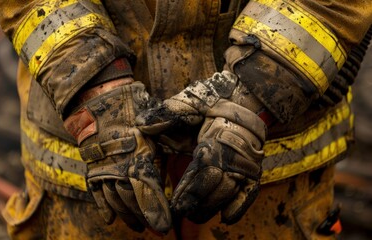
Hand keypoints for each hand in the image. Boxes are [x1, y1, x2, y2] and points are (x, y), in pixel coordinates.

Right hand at [64, 80, 170, 232]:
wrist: (100, 100)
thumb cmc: (132, 110)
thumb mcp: (152, 126)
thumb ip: (164, 145)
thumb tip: (183, 155)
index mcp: (137, 155)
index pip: (147, 190)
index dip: (156, 209)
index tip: (167, 225)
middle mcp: (119, 166)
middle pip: (131, 201)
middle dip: (145, 218)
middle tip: (158, 230)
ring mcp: (103, 169)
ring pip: (115, 201)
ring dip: (128, 216)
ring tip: (138, 227)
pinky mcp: (93, 168)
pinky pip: (96, 193)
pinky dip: (103, 207)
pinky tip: (110, 219)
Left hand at [137, 71, 266, 223]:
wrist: (243, 97)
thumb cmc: (211, 101)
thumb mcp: (188, 103)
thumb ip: (166, 114)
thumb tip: (140, 124)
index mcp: (216, 137)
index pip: (203, 169)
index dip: (190, 188)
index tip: (176, 204)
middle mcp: (233, 153)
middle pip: (217, 185)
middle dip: (198, 202)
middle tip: (181, 213)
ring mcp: (245, 162)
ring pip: (231, 191)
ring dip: (213, 207)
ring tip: (194, 217)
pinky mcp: (252, 167)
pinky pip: (250, 190)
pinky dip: (240, 205)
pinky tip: (227, 217)